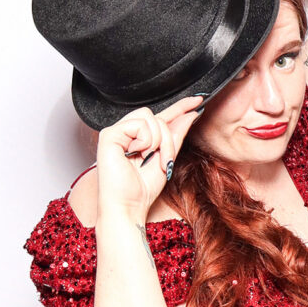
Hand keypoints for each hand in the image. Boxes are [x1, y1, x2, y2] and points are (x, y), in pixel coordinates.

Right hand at [95, 96, 202, 222]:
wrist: (129, 206)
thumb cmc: (142, 189)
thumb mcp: (167, 159)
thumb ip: (176, 136)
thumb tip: (190, 114)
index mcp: (140, 138)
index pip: (162, 117)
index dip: (180, 107)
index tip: (198, 100)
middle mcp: (128, 132)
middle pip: (158, 117)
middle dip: (169, 139)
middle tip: (163, 159)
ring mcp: (117, 132)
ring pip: (151, 118)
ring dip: (158, 141)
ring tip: (148, 158)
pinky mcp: (109, 135)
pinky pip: (139, 124)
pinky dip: (145, 140)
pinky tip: (136, 153)